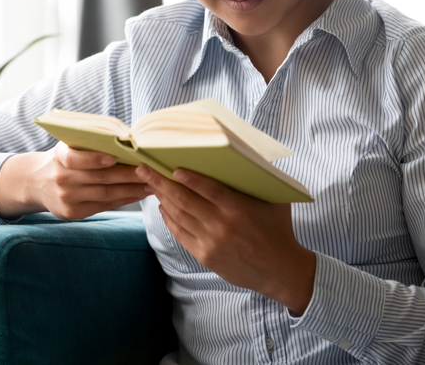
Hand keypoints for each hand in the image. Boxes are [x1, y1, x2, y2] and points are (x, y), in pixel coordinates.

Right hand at [0, 143, 151, 219]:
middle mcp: (62, 179)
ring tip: (151, 184)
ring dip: (131, 189)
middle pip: (99, 178)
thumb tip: (126, 140)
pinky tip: (138, 194)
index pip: (76, 158)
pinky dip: (123, 200)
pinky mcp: (73, 213)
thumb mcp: (67, 145)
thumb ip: (90, 144)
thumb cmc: (62, 159)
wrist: (36, 182)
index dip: (95, 158)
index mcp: (60, 157)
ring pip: (105, 194)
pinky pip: (103, 206)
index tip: (115, 156)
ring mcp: (67, 198)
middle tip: (150, 171)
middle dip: (128, 175)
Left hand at [137, 165, 315, 314]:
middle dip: (162, 184)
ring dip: (163, 199)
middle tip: (144, 171)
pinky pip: (181, 234)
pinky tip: (163, 208)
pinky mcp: (205, 256)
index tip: (173, 168)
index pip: (209, 189)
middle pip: (185, 201)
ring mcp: (212, 242)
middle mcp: (222, 225)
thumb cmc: (278, 230)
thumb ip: (259, 181)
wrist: (280, 270)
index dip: (190, 178)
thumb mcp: (274, 201)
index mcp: (240, 209)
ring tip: (151, 185)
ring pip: (180, 216)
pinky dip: (169, 220)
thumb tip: (249, 155)